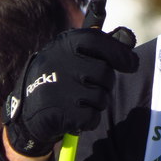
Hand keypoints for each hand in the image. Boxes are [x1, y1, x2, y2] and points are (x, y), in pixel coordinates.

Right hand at [3, 27, 137, 156]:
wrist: (28, 113)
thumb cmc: (62, 78)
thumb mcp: (75, 54)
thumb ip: (101, 46)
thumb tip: (129, 39)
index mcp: (63, 43)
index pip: (98, 41)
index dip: (120, 53)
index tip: (132, 65)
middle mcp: (58, 62)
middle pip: (105, 73)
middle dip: (106, 84)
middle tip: (92, 87)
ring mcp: (57, 87)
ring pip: (101, 97)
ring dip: (97, 103)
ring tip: (79, 101)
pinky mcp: (57, 112)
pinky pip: (92, 117)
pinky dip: (89, 121)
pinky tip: (75, 116)